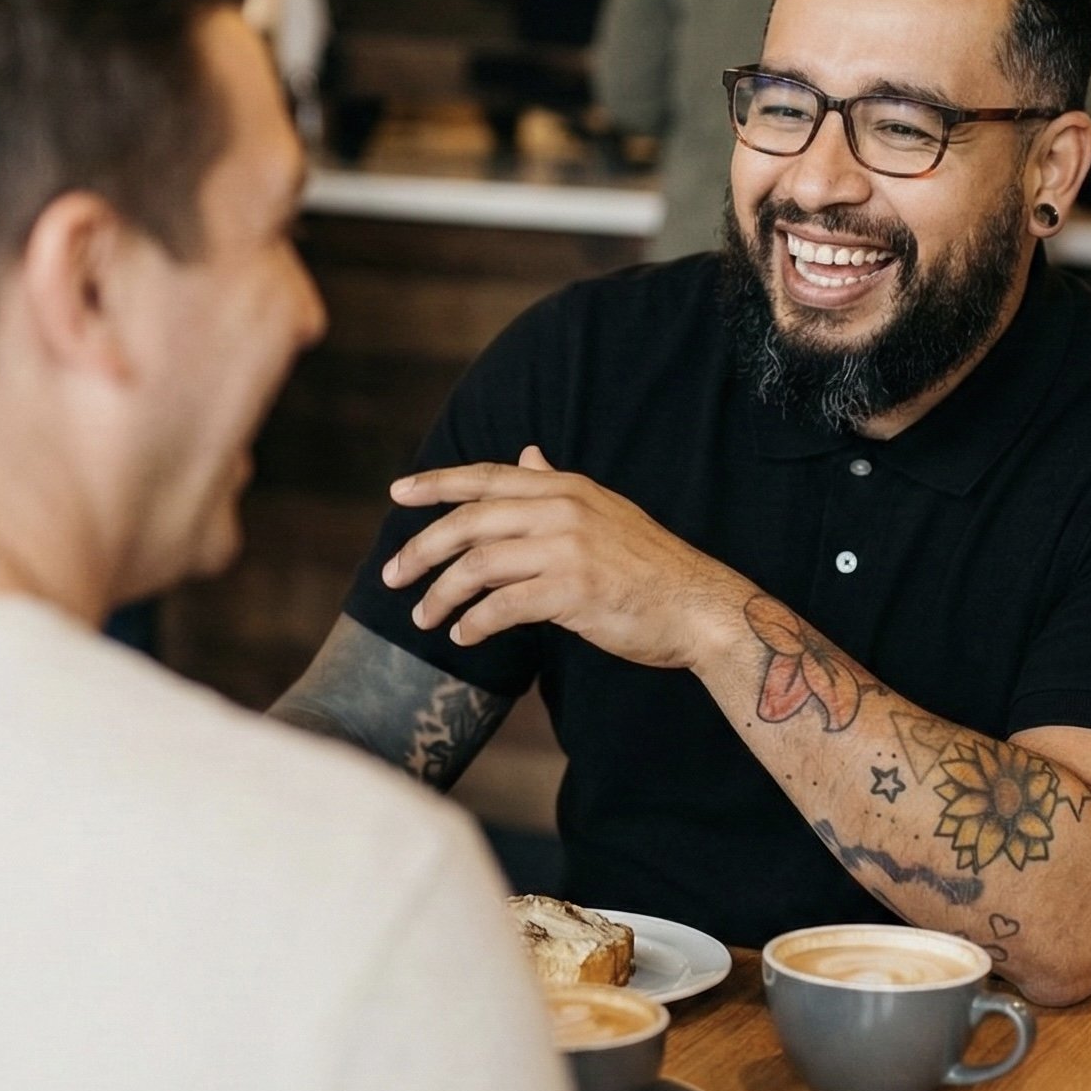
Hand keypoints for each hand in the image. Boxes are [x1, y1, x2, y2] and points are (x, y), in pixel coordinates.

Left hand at [382, 447, 748, 669]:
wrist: (698, 606)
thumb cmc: (649, 565)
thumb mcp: (603, 511)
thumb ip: (556, 484)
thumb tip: (526, 455)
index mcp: (566, 487)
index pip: (486, 477)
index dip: (436, 484)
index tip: (397, 493)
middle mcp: (563, 510)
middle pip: (469, 523)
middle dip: (421, 550)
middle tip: (392, 577)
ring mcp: (568, 550)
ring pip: (477, 567)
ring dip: (441, 596)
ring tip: (425, 619)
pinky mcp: (573, 592)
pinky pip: (503, 607)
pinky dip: (475, 623)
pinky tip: (465, 636)